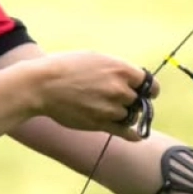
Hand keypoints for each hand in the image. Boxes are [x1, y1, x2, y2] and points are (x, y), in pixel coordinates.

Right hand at [30, 51, 159, 141]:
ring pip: (129, 116)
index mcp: (121, 69)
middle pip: (139, 101)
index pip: (150, 84)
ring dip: (124, 115)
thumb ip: (115, 69)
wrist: (43, 85)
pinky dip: (133, 135)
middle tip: (118, 100)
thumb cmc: (65, 67)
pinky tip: (136, 136)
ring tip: (108, 109)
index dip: (148, 89)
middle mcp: (119, 89)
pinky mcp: (101, 123)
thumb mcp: (94, 58)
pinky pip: (126, 132)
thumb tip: (129, 78)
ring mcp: (111, 108)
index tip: (144, 92)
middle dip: (132, 101)